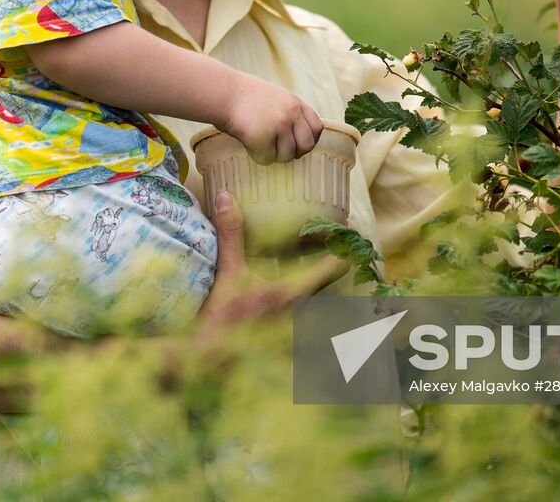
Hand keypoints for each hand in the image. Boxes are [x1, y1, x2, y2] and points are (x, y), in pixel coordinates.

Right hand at [191, 192, 349, 358]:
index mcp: (293, 291)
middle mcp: (302, 310)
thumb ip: (231, 234)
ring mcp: (297, 327)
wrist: (209, 362)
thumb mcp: (227, 272)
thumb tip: (226, 196)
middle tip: (335, 238)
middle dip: (337, 259)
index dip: (347, 245)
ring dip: (324, 280)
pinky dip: (313, 301)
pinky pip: (310, 316)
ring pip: (324, 299)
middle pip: (334, 281)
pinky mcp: (288, 338)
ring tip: (320, 260)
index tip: (350, 228)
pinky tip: (300, 292)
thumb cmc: (221, 320)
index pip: (336, 266)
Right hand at [219, 76, 324, 163]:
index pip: (317, 127)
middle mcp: (291, 113)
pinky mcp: (263, 138)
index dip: (308, 139)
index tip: (296, 143)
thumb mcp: (274, 97)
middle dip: (294, 152)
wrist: (222, 92)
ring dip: (274, 155)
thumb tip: (295, 140)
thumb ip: (287, 113)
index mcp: (295, 102)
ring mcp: (278, 126)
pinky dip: (258, 156)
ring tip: (258, 144)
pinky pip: (267, 159)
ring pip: (287, 155)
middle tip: (278, 150)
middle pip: (307, 145)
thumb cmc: (241, 95)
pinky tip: (248, 144)